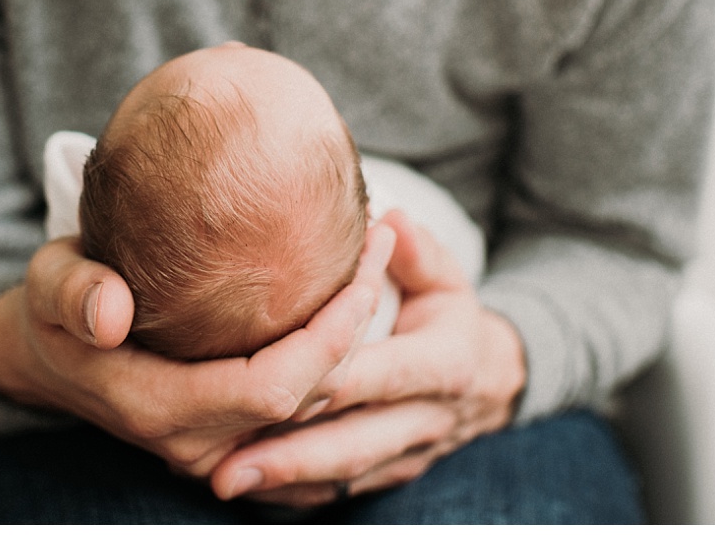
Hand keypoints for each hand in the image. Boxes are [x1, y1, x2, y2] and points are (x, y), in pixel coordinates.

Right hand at [0, 223, 396, 483]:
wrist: (39, 360)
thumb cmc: (48, 311)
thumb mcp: (45, 285)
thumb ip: (73, 293)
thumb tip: (109, 312)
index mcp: (157, 405)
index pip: (275, 386)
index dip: (330, 333)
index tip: (363, 262)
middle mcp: (195, 441)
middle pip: (310, 399)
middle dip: (359, 326)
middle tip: (386, 244)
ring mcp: (213, 446)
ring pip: (313, 407)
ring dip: (353, 341)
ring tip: (378, 261)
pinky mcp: (225, 435)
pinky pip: (300, 409)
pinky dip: (333, 361)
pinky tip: (354, 304)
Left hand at [207, 208, 525, 507]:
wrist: (493, 382)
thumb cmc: (451, 317)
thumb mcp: (446, 278)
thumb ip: (419, 252)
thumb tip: (391, 222)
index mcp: (443, 365)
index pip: (374, 375)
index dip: (319, 384)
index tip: (264, 391)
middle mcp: (427, 418)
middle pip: (351, 443)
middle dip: (288, 458)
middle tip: (222, 469)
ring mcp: (409, 454)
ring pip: (343, 477)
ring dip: (283, 482)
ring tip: (225, 482)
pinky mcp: (390, 476)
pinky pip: (341, 492)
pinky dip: (295, 493)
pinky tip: (249, 488)